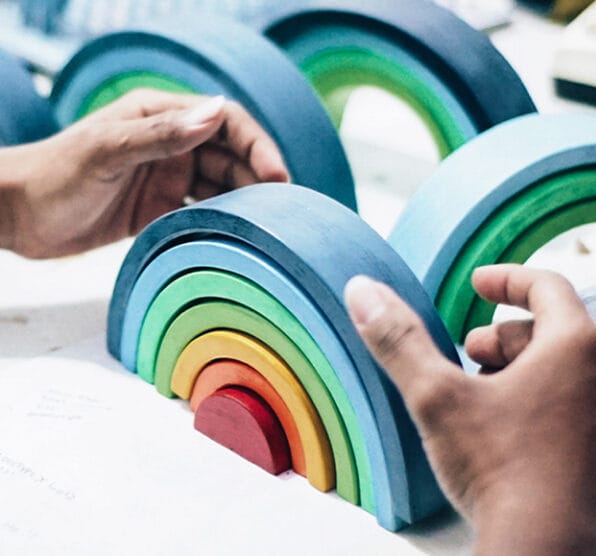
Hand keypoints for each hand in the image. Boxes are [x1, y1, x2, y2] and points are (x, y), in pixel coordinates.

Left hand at [0, 89, 287, 257]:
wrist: (18, 216)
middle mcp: (170, 144)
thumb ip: (160, 134)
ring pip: (222, 186)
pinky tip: (236, 236)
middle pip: (231, 156)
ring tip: (266, 225)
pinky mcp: (161, 209)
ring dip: (244, 202)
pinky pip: (203, 212)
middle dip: (258, 177)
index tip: (276, 176)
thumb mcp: (107, 150)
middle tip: (281, 209)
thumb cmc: (53, 175)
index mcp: (160, 116)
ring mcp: (167, 177)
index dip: (256, 144)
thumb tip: (215, 114)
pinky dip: (222, 222)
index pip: (225, 121)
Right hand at [344, 265, 595, 554]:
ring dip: (520, 371)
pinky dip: (540, 404)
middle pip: (553, 330)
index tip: (477, 284)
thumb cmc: (502, 471)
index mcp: (577, 345)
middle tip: (467, 353)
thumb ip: (401, 340)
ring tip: (482, 397)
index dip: (506, 279)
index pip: (547, 285)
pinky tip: (507, 436)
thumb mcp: (439, 398)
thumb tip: (362, 289)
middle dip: (503, 335)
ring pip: (565, 372)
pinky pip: (576, 408)